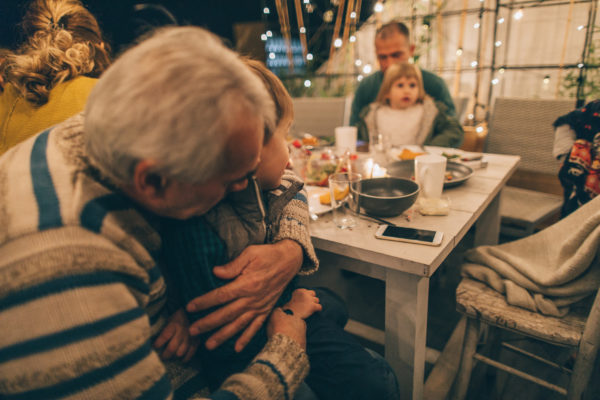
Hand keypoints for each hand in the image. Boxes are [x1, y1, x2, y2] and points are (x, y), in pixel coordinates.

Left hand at [153, 309, 198, 361]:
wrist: (192, 312)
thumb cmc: (176, 316)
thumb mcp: (168, 318)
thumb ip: (162, 329)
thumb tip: (152, 341)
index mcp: (174, 324)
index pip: (164, 336)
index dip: (158, 344)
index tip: (154, 347)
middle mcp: (183, 331)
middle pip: (172, 348)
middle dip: (165, 355)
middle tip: (162, 357)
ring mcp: (190, 337)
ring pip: (180, 353)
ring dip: (174, 357)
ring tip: (170, 357)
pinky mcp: (196, 341)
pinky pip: (190, 353)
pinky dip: (184, 358)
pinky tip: (180, 359)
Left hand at [187, 240, 302, 351]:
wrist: (290, 260)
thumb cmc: (268, 255)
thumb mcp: (250, 253)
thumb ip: (233, 265)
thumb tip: (215, 272)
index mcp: (247, 284)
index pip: (221, 295)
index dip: (204, 302)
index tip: (190, 307)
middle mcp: (253, 298)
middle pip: (227, 314)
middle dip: (208, 323)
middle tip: (192, 331)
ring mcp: (260, 306)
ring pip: (239, 324)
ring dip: (223, 336)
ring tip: (208, 345)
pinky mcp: (266, 310)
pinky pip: (256, 327)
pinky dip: (246, 338)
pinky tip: (236, 348)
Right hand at [283, 288, 321, 318]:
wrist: (290, 315)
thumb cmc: (289, 310)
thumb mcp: (292, 300)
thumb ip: (298, 297)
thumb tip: (304, 301)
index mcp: (299, 291)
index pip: (307, 291)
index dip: (306, 296)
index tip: (304, 301)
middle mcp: (305, 293)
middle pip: (313, 293)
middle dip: (311, 298)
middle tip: (308, 305)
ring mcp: (309, 299)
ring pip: (317, 300)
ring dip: (314, 304)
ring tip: (310, 309)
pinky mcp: (313, 306)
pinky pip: (319, 306)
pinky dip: (318, 309)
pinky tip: (315, 311)